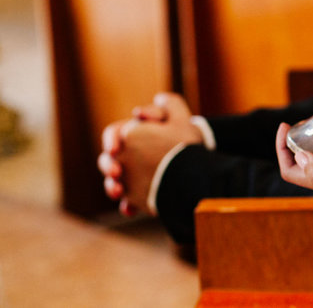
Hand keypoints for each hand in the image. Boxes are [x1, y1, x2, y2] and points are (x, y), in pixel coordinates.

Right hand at [97, 93, 203, 215]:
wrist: (199, 162)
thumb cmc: (187, 138)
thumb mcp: (181, 120)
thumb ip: (166, 107)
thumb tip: (138, 111)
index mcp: (133, 133)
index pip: (113, 134)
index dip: (111, 141)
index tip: (115, 148)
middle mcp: (128, 155)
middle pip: (108, 159)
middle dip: (109, 166)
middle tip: (117, 172)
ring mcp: (131, 175)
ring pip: (114, 182)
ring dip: (112, 187)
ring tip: (118, 192)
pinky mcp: (139, 193)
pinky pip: (129, 201)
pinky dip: (128, 205)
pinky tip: (130, 209)